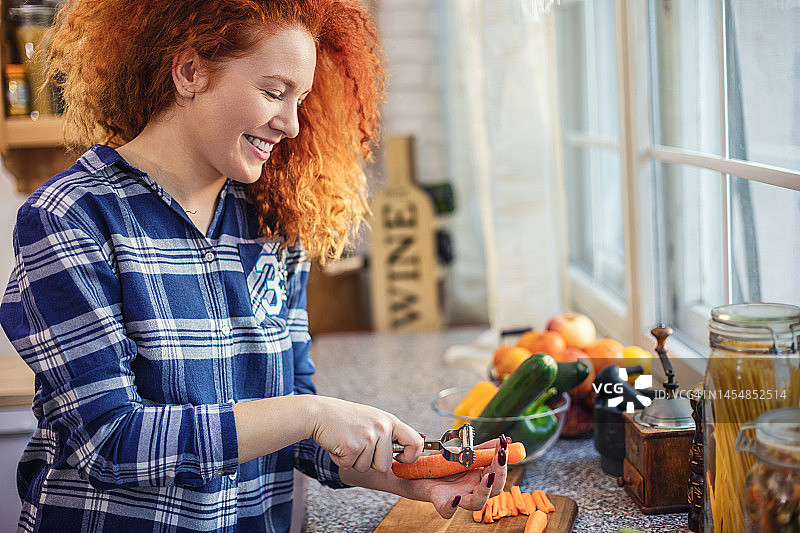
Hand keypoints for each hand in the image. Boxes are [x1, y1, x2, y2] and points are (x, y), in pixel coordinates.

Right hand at [307, 396, 422, 472]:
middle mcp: (382, 428)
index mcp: (389, 421)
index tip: (399, 460)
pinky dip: (342, 460)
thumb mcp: (372, 419)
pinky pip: (351, 466)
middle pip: (385, 465)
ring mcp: (368, 437)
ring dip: (354, 461)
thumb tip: (406, 453)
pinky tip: (338, 444)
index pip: (416, 442)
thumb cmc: (344, 419)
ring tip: (347, 442)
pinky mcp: (353, 446)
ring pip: (367, 468)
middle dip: (370, 462)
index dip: (410, 457)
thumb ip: (387, 434)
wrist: (318, 413)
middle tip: (358, 446)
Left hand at [407, 436, 508, 518]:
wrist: (415, 471)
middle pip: (494, 490)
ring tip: (488, 476)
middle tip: (500, 456)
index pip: (498, 473)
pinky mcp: (440, 502)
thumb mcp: (462, 454)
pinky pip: (448, 510)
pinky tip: (456, 497)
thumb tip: (502, 440)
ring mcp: (457, 497)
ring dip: (485, 490)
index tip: (504, 444)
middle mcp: (471, 489)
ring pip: (477, 502)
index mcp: (478, 478)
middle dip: (500, 473)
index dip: (503, 460)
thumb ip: (481, 450)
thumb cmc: (441, 466)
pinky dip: (452, 505)